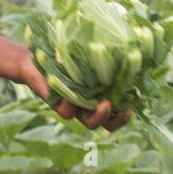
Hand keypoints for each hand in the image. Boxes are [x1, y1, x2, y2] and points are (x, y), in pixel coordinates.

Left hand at [13, 50, 131, 132]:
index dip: (125, 115)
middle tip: (113, 104)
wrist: (38, 52)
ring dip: (97, 115)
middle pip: (106, 123)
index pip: (118, 113)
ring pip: (88, 122)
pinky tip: (71, 91)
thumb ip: (109, 57)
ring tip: (103, 103)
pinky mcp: (56, 103)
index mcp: (101, 95)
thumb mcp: (91, 53)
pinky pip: (66, 111)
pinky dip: (70, 104)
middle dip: (114, 119)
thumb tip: (134, 51)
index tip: (131, 105)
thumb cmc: (69, 50)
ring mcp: (73, 106)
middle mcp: (89, 104)